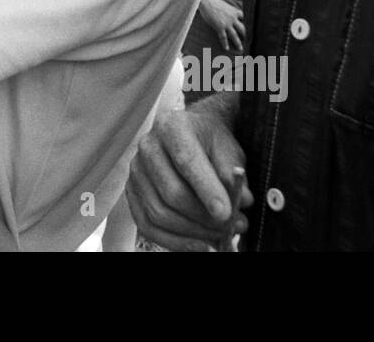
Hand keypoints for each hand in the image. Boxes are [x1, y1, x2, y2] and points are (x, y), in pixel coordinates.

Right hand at [125, 101, 252, 250]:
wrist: (190, 135)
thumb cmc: (210, 141)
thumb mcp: (228, 149)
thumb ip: (234, 174)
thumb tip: (242, 202)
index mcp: (172, 127)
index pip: (187, 161)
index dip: (206, 190)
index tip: (226, 213)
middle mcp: (148, 147)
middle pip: (171, 193)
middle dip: (202, 218)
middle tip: (230, 228)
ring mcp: (136, 171)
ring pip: (158, 214)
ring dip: (192, 233)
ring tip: (218, 236)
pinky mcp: (132, 193)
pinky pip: (147, 226)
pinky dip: (174, 242)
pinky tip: (198, 245)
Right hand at [200, 0, 245, 52]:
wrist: (208, 1)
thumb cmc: (216, 2)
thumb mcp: (227, 6)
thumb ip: (232, 12)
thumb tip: (232, 15)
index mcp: (236, 12)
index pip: (247, 20)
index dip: (250, 25)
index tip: (253, 31)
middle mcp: (233, 19)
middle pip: (243, 29)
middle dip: (247, 36)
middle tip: (250, 42)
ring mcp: (227, 23)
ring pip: (235, 35)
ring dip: (238, 43)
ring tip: (240, 49)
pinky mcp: (219, 27)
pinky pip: (223, 37)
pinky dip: (225, 43)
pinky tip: (226, 48)